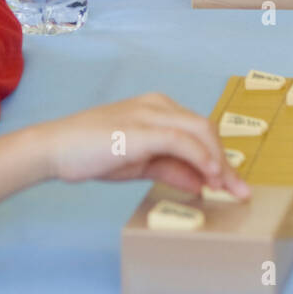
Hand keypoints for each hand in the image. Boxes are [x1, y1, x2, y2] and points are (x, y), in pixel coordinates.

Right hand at [46, 93, 250, 197]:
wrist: (55, 148)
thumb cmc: (91, 153)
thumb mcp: (138, 163)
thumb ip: (170, 169)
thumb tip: (201, 183)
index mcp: (156, 108)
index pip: (198, 129)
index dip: (218, 156)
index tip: (230, 183)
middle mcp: (156, 104)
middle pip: (205, 127)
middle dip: (225, 159)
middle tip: (238, 189)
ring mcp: (148, 113)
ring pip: (199, 130)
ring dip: (218, 160)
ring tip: (227, 187)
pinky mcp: (140, 128)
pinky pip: (181, 140)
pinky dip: (200, 157)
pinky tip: (209, 176)